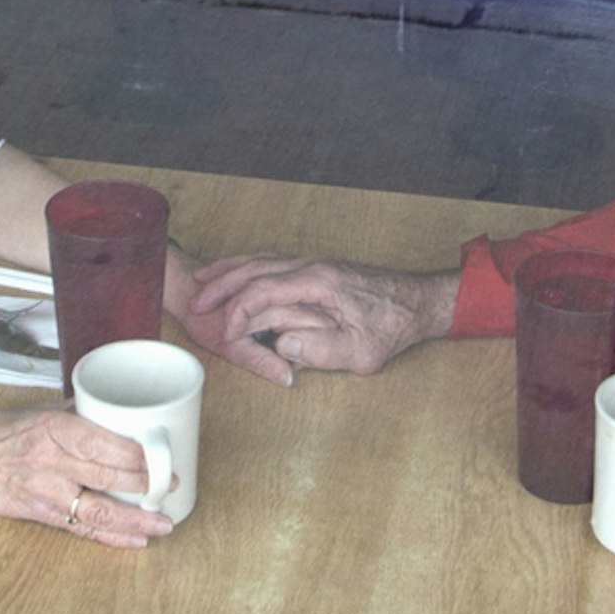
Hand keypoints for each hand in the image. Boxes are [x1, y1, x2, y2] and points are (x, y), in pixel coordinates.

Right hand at [0, 408, 169, 546]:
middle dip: (145, 484)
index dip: (135, 454)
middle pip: (106, 477)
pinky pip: (83, 530)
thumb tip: (117, 410)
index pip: (101, 443)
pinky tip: (137, 539)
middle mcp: (49, 463)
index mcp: (51, 430)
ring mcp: (47, 493)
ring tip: (164, 523)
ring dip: (135, 519)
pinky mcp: (44, 516)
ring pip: (98, 510)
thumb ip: (77, 412)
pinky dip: (112, 537)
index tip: (162, 456)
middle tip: (174, 484)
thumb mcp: (36, 411)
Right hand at [181, 255, 455, 382]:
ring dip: (231, 272)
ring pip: (262, 261)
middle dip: (222, 285)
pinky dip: (250, 266)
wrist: (419, 301)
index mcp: (318, 283)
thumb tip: (282, 345)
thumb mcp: (361, 352)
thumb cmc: (392, 327)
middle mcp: (313, 267)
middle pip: (256, 269)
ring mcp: (316, 264)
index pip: (264, 290)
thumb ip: (319, 350)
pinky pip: (275, 262)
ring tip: (204, 282)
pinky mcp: (320, 268)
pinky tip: (239, 274)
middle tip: (195, 301)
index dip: (238, 310)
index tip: (225, 331)